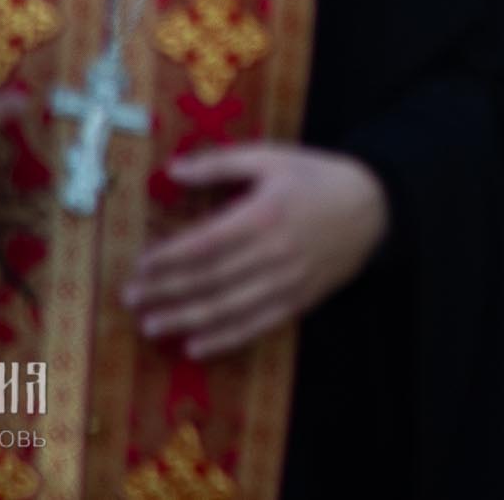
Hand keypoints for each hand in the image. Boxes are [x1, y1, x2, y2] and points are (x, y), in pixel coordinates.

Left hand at [123, 144, 389, 358]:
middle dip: (166, 290)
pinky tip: (194, 346)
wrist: (373, 207)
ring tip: (150, 326)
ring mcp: (287, 282)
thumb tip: (172, 170)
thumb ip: (220, 163)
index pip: (206, 243)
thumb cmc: (316, 177)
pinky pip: (255, 326)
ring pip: (228, 308)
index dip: (170, 257)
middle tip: (130, 298)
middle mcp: (273, 253)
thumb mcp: (271, 157)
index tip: (140, 264)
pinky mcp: (298, 302)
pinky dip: (224, 340)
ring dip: (185, 319)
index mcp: (264, 214)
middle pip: (210, 279)